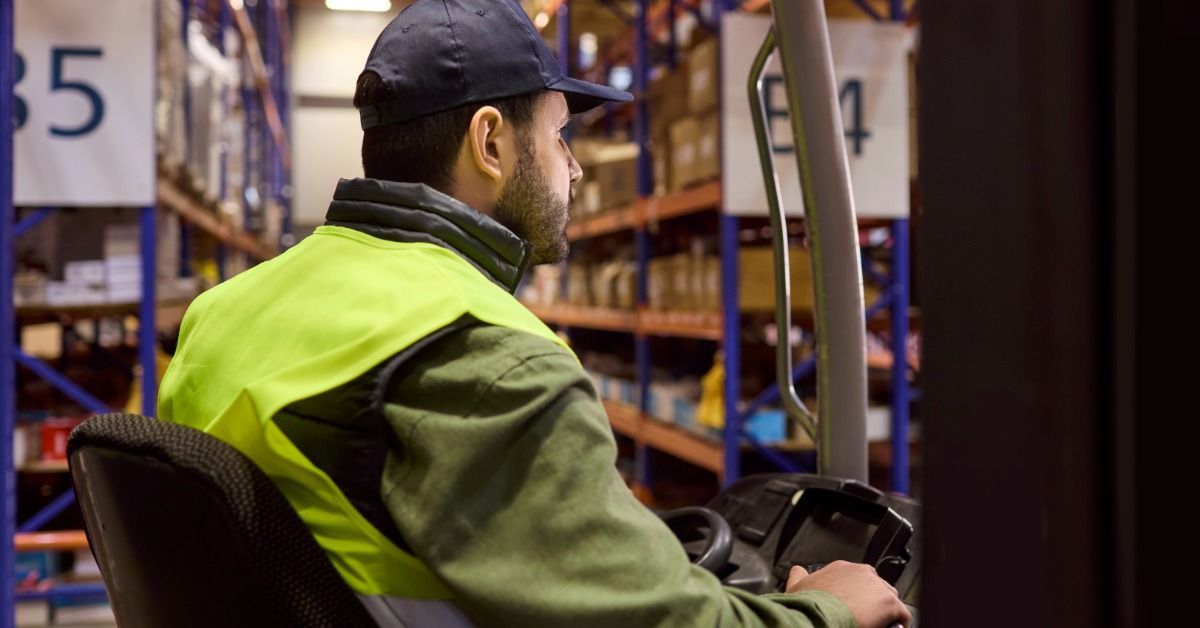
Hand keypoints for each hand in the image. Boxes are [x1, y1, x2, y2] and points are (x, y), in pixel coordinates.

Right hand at [785, 560, 910, 627]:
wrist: (816, 618)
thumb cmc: (807, 605)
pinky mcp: (890, 603)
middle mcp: (862, 573)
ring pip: (890, 600)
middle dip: (871, 603)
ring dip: (884, 613)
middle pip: (876, 588)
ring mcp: (878, 587)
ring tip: (874, 624)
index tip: (851, 607)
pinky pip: (903, 615)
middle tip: (862, 618)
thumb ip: (799, 575)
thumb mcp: (796, 586)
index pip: (857, 579)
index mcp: (841, 568)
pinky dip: (897, 624)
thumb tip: (797, 570)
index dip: (855, 596)